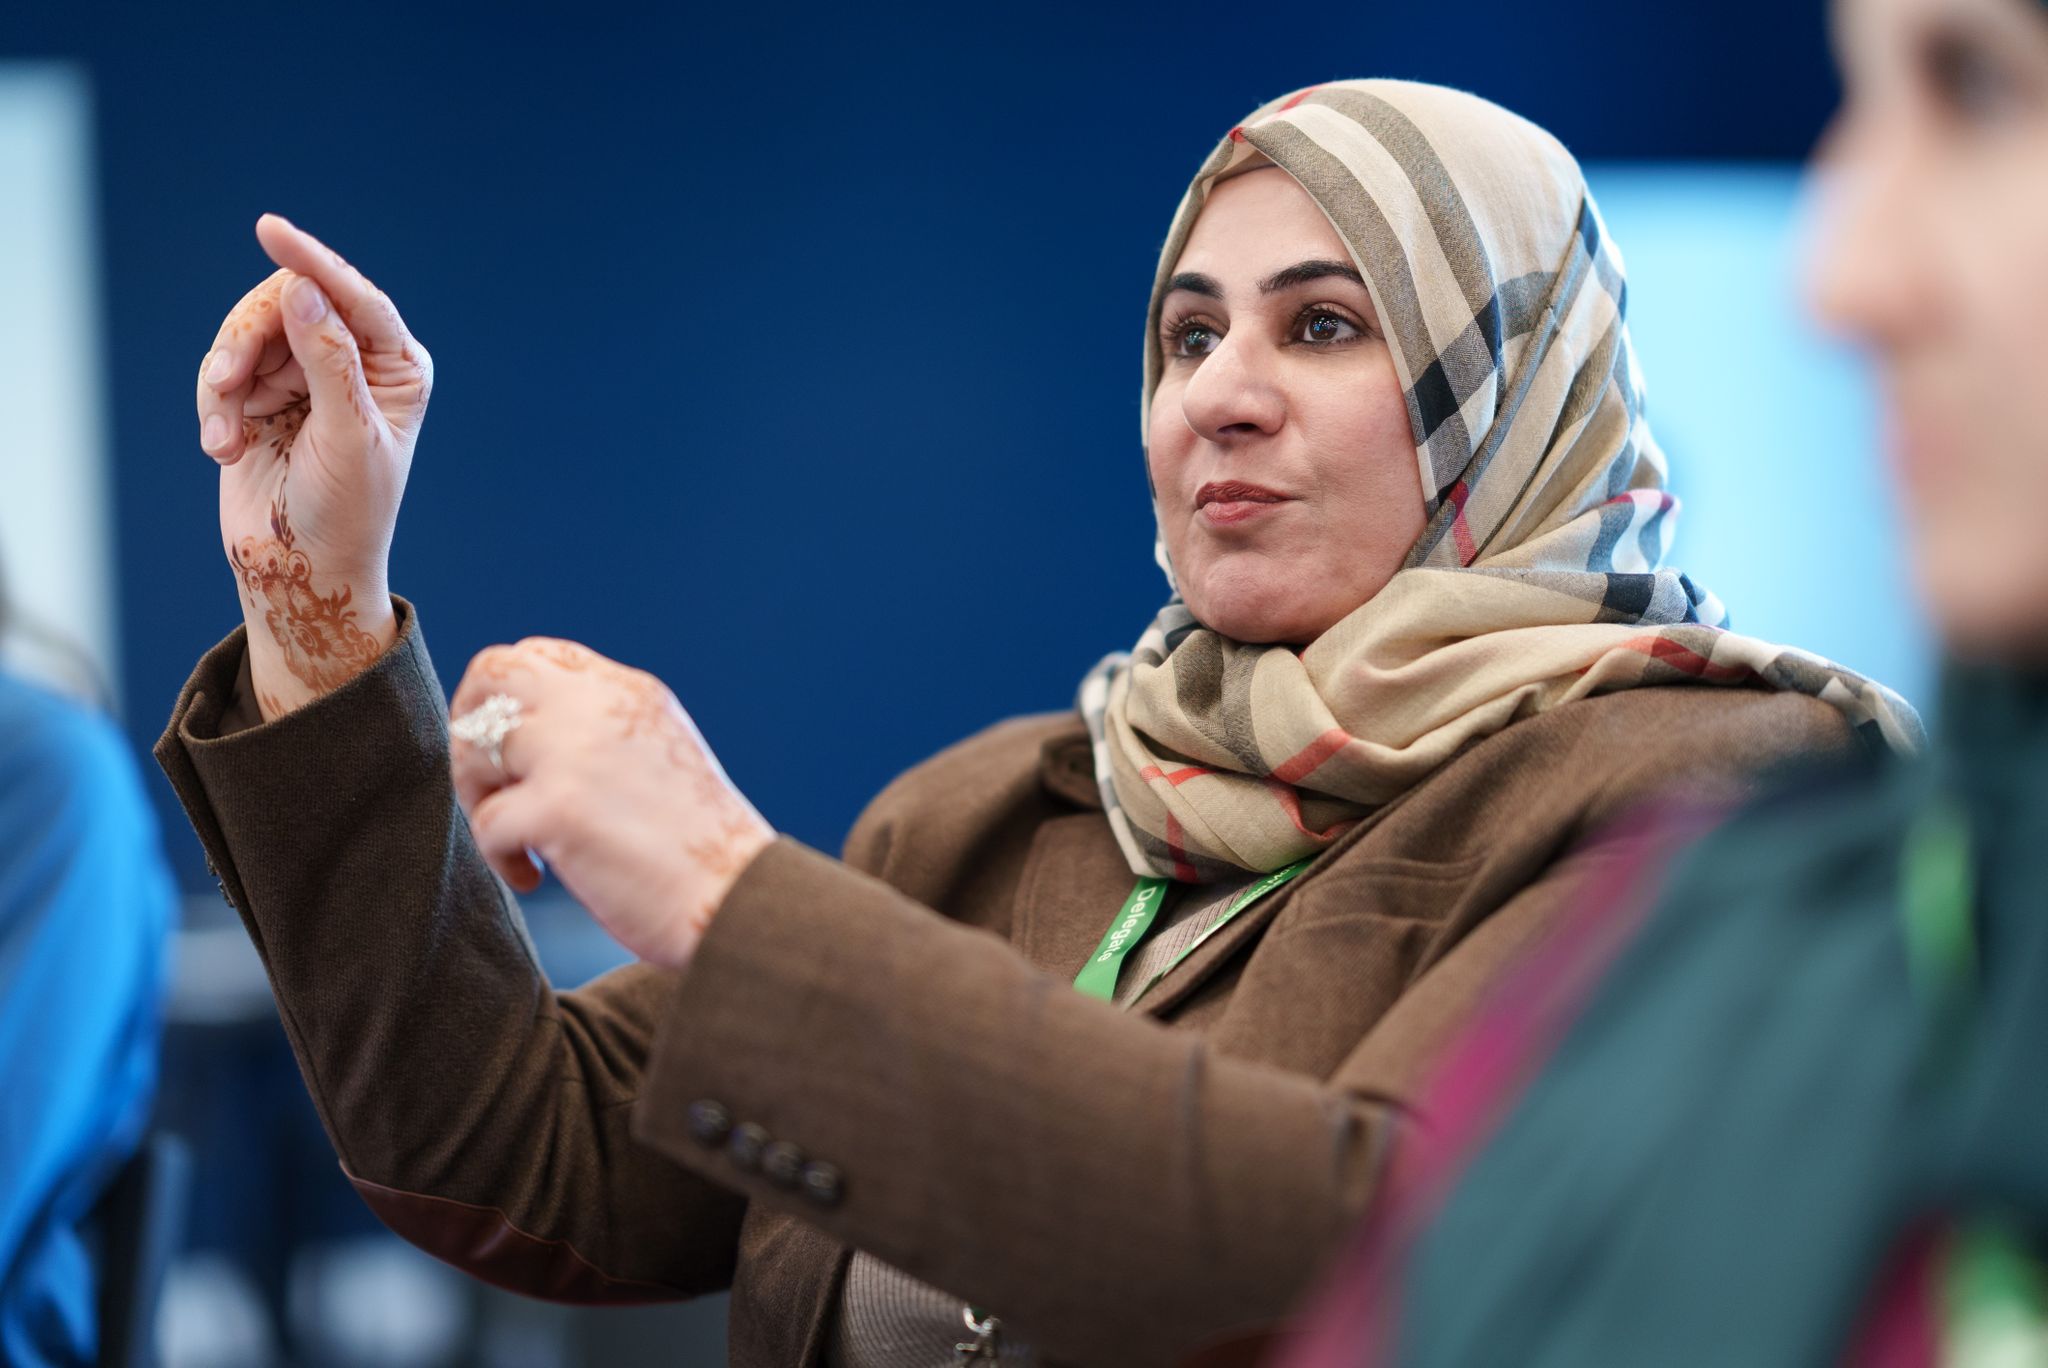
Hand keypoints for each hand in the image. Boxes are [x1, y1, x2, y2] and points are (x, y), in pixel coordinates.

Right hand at [195, 215, 432, 718]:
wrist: (302, 570)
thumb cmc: (346, 512)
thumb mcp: (346, 435)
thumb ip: (326, 359)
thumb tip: (303, 286)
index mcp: (396, 368)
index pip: (356, 297)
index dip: (313, 261)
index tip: (270, 231)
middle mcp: (354, 363)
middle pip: (288, 305)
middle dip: (248, 341)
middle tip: (224, 381)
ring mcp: (305, 377)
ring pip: (247, 336)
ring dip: (224, 381)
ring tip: (224, 435)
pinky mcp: (262, 397)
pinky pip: (222, 370)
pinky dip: (214, 406)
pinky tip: (222, 449)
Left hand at [448, 638, 776, 969]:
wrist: (741, 901)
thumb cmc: (701, 852)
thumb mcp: (658, 759)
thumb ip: (603, 734)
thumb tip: (522, 741)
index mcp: (629, 692)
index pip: (538, 655)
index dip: (507, 700)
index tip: (515, 755)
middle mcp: (600, 706)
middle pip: (493, 674)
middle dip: (471, 729)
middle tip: (491, 788)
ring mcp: (577, 752)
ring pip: (476, 743)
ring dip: (478, 795)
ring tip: (519, 840)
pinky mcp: (559, 807)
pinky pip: (487, 822)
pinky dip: (500, 858)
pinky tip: (535, 879)